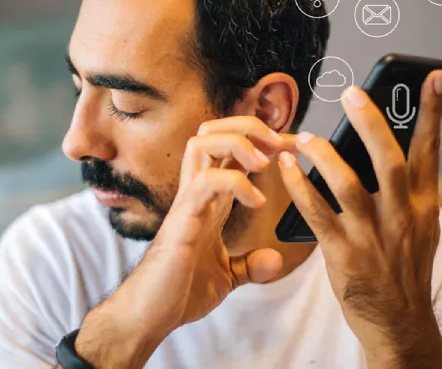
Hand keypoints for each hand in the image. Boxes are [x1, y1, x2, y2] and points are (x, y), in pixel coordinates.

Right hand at [75, 116, 288, 367]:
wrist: (151, 315)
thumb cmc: (178, 291)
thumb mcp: (226, 276)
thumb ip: (249, 264)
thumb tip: (274, 259)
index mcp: (208, 200)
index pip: (229, 150)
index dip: (260, 140)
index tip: (290, 146)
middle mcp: (196, 193)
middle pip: (212, 131)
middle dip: (248, 126)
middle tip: (279, 143)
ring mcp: (187, 202)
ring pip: (202, 143)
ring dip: (239, 143)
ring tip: (264, 164)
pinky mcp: (183, 219)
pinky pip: (206, 181)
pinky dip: (236, 182)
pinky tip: (255, 201)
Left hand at [276, 71, 441, 367]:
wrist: (399, 322)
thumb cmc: (405, 269)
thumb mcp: (421, 228)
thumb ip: (407, 191)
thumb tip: (387, 148)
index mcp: (423, 206)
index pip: (430, 151)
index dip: (432, 113)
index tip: (434, 78)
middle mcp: (401, 217)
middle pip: (388, 161)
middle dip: (371, 124)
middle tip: (352, 93)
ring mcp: (373, 236)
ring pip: (348, 184)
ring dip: (324, 155)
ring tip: (304, 136)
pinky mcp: (344, 254)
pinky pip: (317, 213)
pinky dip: (300, 187)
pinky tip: (287, 168)